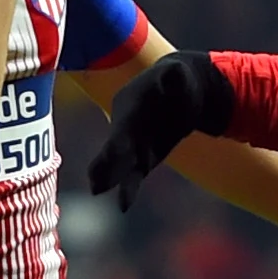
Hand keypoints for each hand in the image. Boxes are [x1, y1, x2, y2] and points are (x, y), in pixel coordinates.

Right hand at [89, 50, 232, 210]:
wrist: (182, 93)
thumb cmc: (179, 81)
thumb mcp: (180, 76)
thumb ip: (174, 77)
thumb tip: (174, 72)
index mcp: (129, 106)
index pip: (123, 125)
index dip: (119, 139)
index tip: (114, 151)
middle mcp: (126, 127)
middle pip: (115, 148)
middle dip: (106, 162)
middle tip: (95, 178)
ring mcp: (132, 144)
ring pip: (119, 164)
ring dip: (109, 178)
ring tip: (97, 191)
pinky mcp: (143, 158)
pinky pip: (133, 176)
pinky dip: (128, 189)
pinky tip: (122, 206)